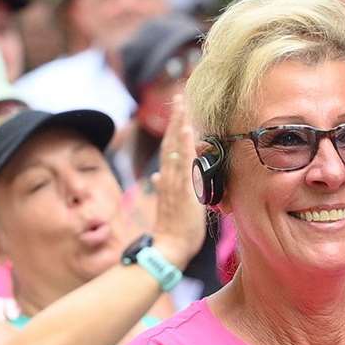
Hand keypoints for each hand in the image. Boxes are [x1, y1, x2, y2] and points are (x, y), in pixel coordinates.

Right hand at [147, 97, 206, 265]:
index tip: (179, 111)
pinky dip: (184, 145)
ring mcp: (174, 182)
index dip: (174, 129)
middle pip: (171, 142)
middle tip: (179, 96)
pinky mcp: (181, 189)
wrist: (169, 248)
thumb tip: (157, 177)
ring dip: (179, 124)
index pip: (170, 149)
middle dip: (175, 118)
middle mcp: (169, 178)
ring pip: (175, 147)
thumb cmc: (173, 231)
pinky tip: (187, 129)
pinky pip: (183, 162)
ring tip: (182, 104)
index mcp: (167, 180)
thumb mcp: (170, 205)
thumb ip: (165, 188)